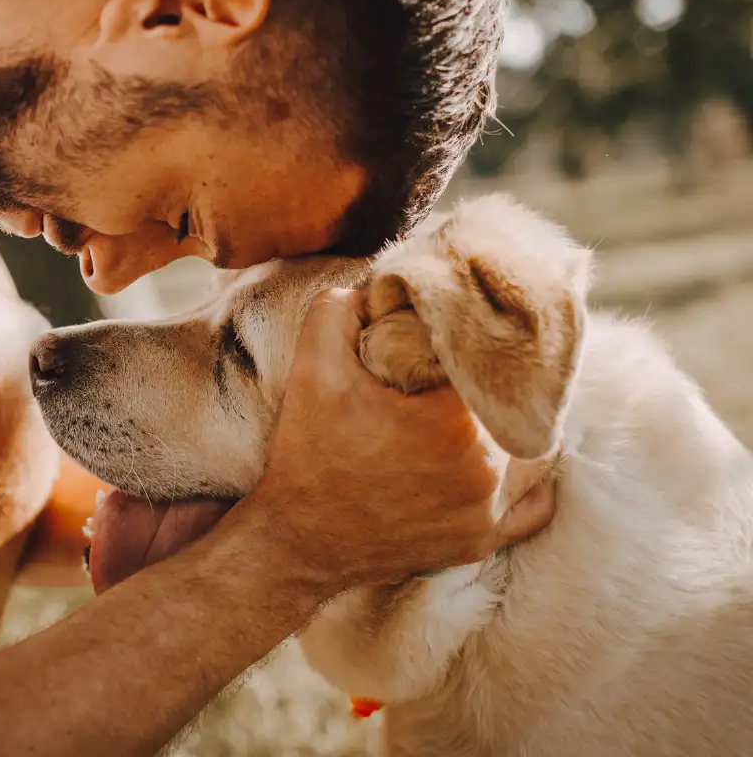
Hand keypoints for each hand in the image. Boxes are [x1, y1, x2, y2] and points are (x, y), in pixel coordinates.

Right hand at [247, 288, 554, 595]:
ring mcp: (487, 513)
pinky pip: (532, 506)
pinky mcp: (480, 542)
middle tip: (465, 371)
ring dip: (514, 426)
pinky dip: (526, 481)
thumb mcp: (313, 367)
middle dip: (494, 383)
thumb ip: (342, 308)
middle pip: (517, 404)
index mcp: (455, 422)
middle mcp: (486, 471)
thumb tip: (379, 286)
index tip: (453, 337)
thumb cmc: (307, 454)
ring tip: (485, 407)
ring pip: (534, 451)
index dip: (475, 341)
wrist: (295, 541)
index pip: (493, 361)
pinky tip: (502, 458)